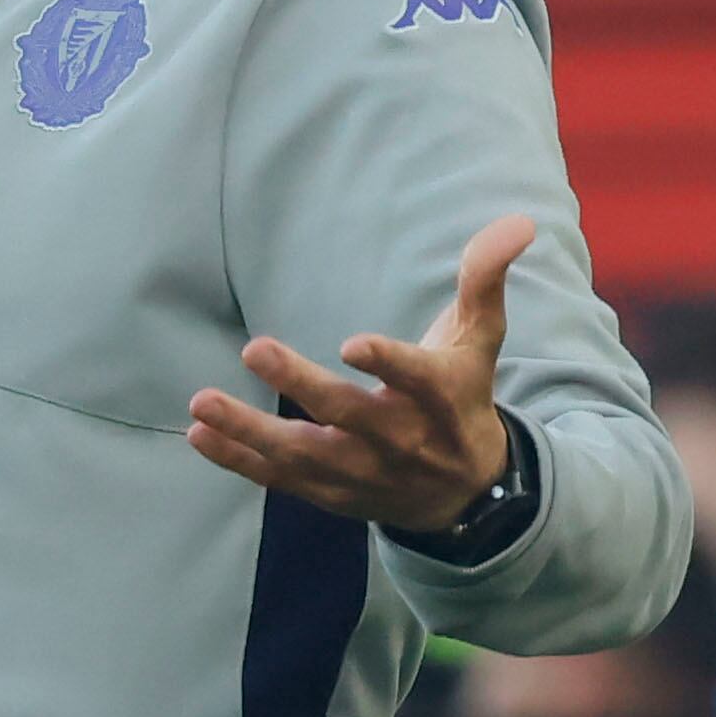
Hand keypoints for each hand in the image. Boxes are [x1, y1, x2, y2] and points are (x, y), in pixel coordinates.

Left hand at [187, 215, 536, 534]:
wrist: (467, 495)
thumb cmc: (463, 397)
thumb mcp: (479, 340)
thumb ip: (485, 279)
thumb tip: (516, 221)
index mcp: (442, 399)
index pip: (418, 380)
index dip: (389, 365)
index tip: (353, 343)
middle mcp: (402, 441)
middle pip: (349, 416)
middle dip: (302, 385)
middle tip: (256, 347)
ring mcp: (364, 473)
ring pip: (304, 456)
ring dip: (250, 431)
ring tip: (202, 401)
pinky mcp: (332, 494)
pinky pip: (279, 480)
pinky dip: (237, 461)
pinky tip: (198, 431)